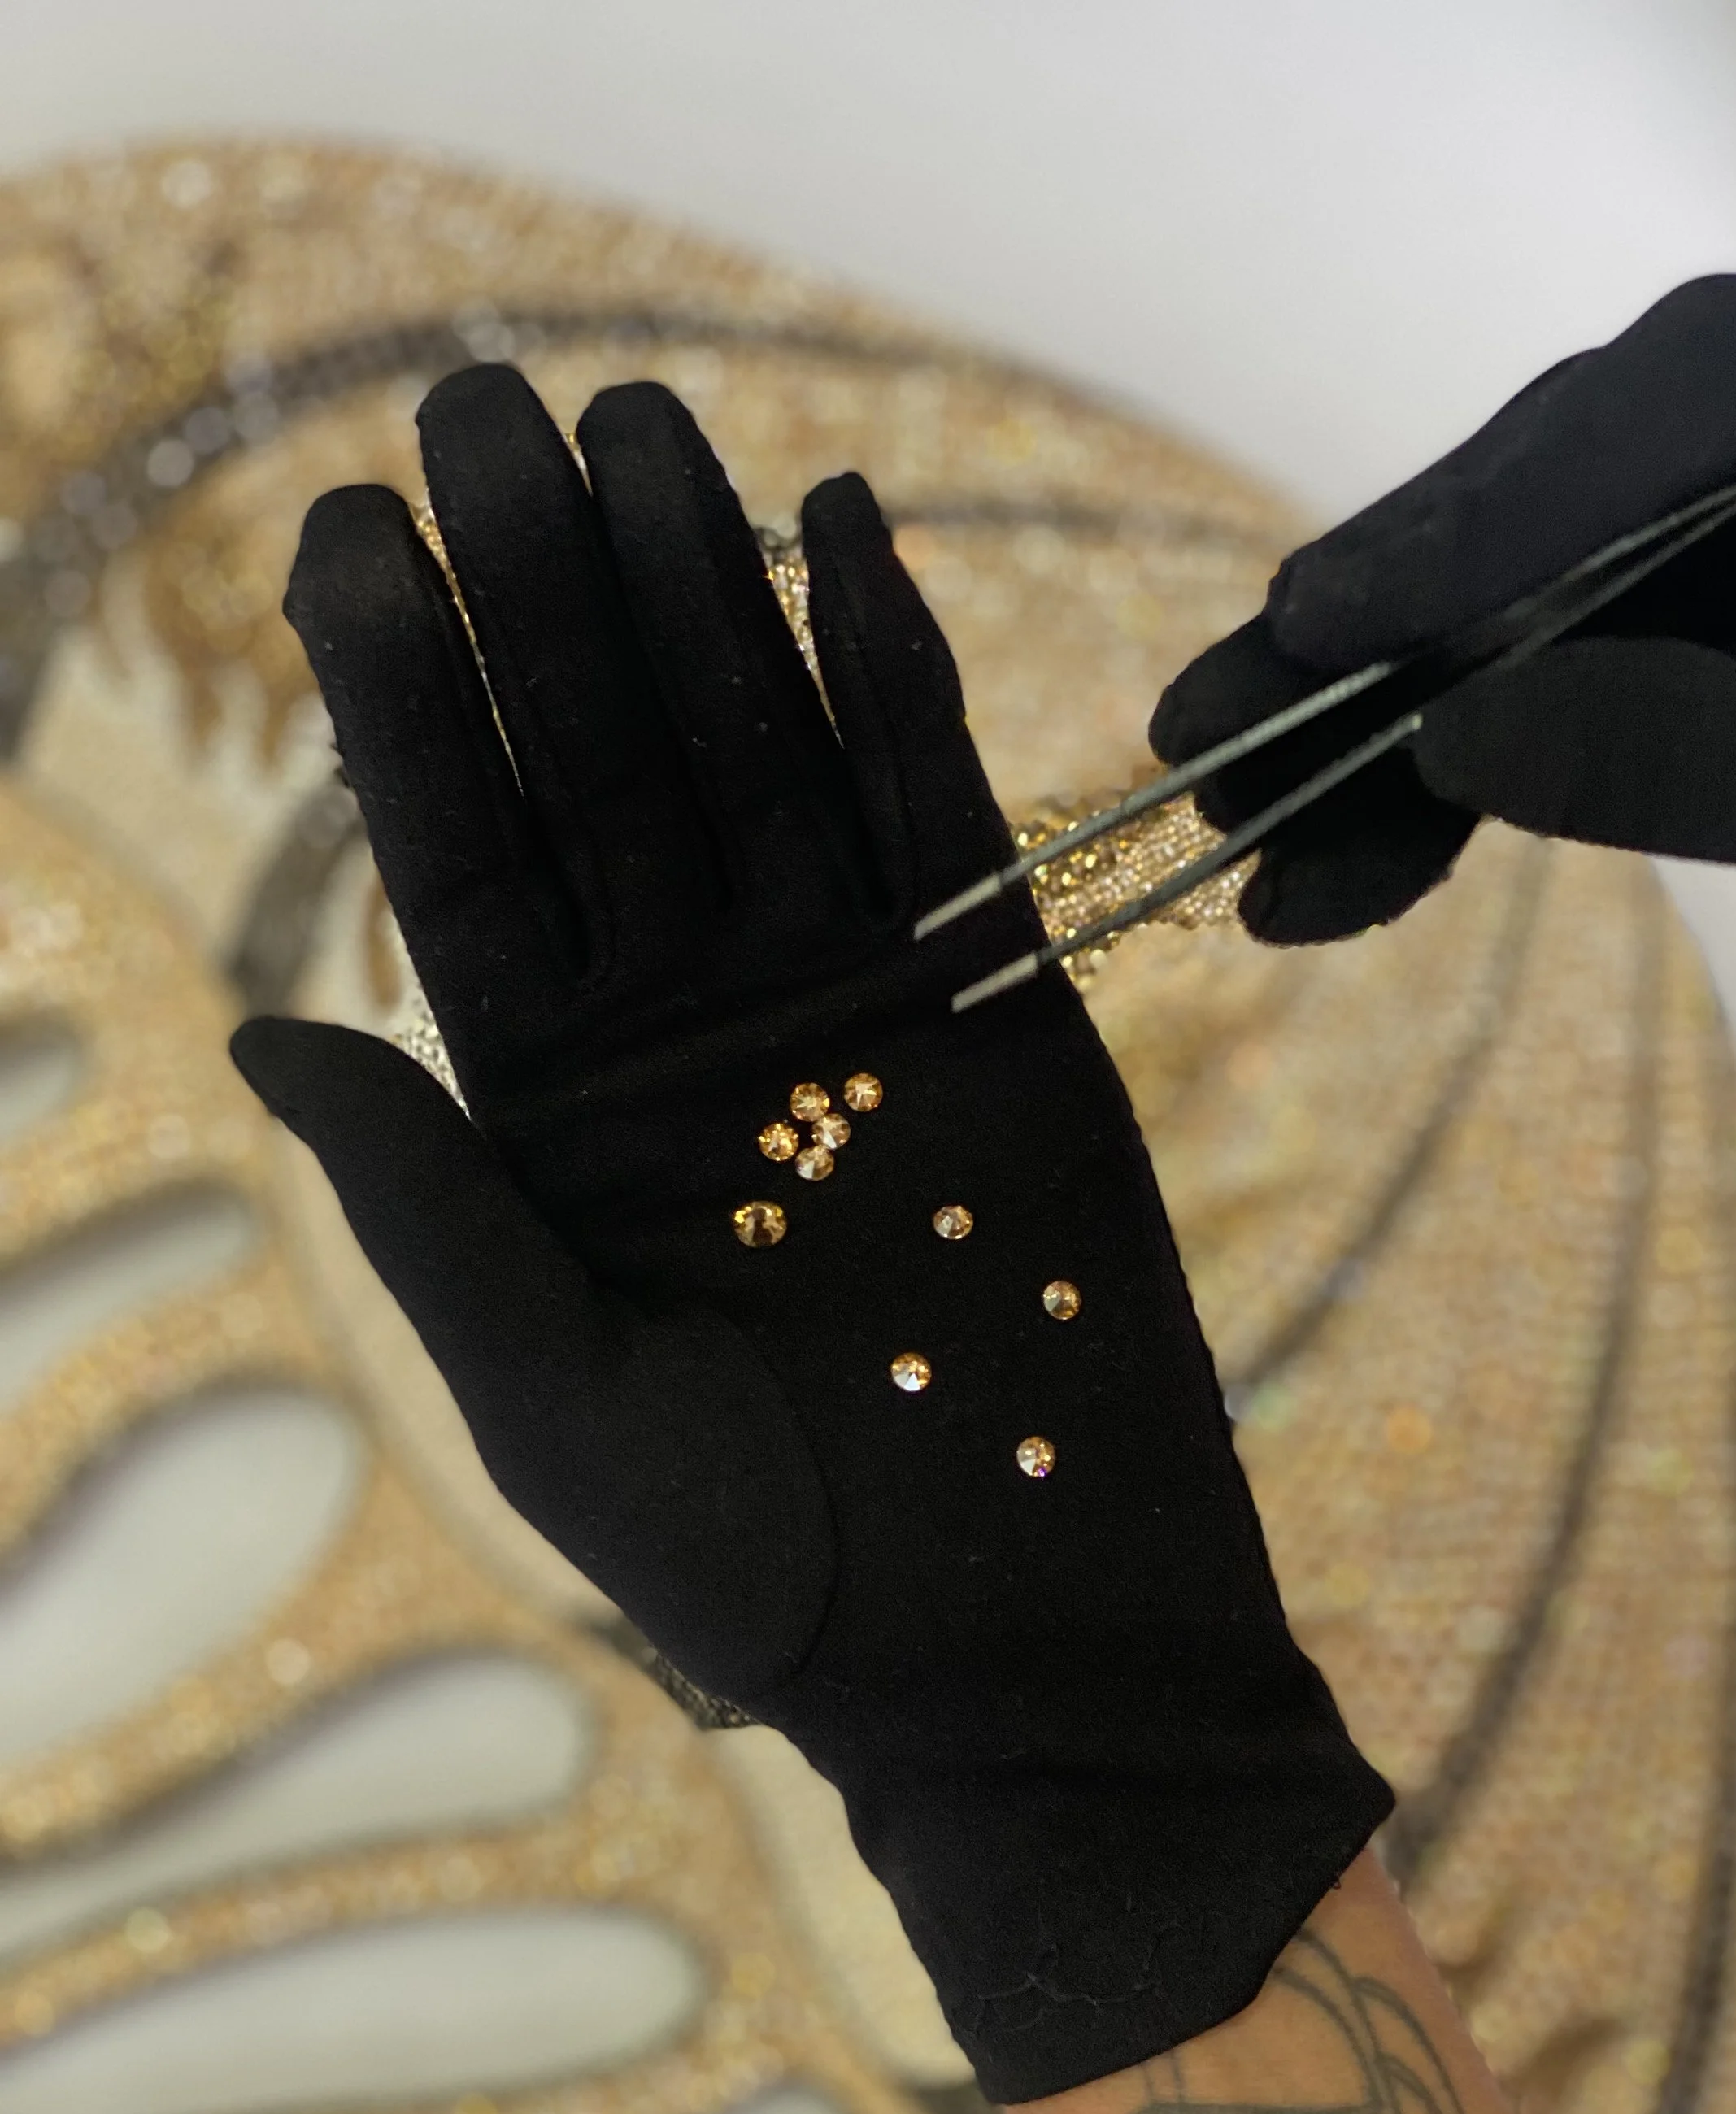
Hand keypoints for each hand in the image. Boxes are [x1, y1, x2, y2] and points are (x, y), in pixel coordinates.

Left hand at [231, 366, 1387, 2103]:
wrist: (1026, 1646)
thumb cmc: (773, 1572)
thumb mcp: (556, 1406)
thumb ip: (432, 1214)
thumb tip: (266, 1038)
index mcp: (551, 1121)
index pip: (457, 865)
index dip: (406, 700)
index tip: (352, 529)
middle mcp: (688, 1036)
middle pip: (601, 766)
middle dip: (544, 591)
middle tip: (488, 403)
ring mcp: (849, 1010)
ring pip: (760, 754)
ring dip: (704, 589)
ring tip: (645, 424)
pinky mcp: (1001, 1013)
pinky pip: (939, 813)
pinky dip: (894, 675)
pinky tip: (841, 531)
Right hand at [1152, 275, 1735, 1179]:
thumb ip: (1704, 746)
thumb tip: (1456, 733)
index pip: (1693, 391)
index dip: (1501, 494)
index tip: (1345, 613)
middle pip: (1565, 511)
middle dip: (1388, 632)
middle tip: (1214, 717)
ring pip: (1525, 648)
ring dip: (1370, 751)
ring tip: (1229, 834)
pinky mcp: (1719, 743)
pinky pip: (1545, 757)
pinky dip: (1437, 827)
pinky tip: (1326, 895)